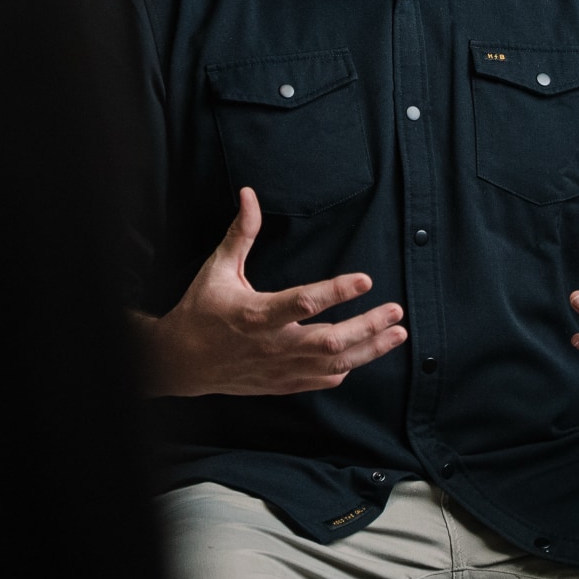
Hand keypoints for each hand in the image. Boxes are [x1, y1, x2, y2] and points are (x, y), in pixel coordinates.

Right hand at [134, 187, 407, 396]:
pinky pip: (321, 380)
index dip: (337, 291)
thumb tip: (249, 195)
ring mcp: (279, 369)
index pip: (304, 302)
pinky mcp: (281, 384)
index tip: (365, 280)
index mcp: (256, 314)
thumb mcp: (217, 268)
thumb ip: (240, 234)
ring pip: (333, 363)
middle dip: (368, 326)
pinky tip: (363, 355)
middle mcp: (272, 345)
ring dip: (369, 349)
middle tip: (395, 310)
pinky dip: (344, 367)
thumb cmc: (201, 310)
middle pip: (330, 340)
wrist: (180, 362)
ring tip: (398, 333)